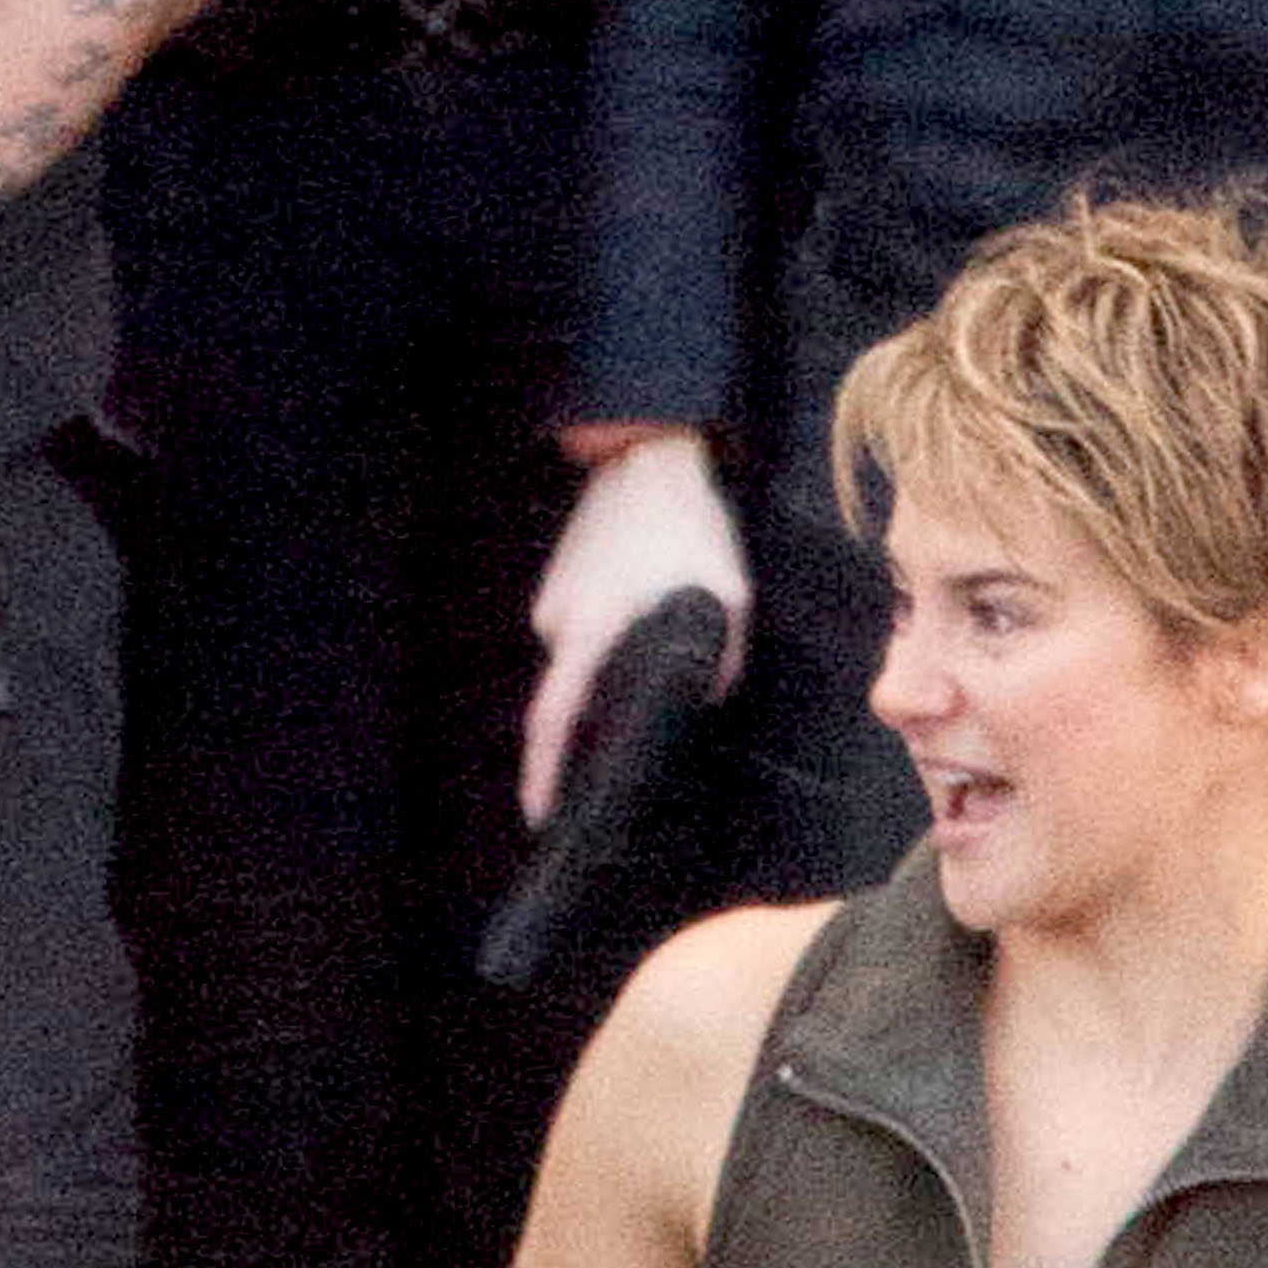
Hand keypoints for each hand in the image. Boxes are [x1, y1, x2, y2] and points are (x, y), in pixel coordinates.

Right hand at [523, 436, 750, 828]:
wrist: (650, 454)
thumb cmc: (685, 521)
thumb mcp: (728, 590)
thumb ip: (725, 653)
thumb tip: (714, 690)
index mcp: (590, 632)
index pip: (552, 721)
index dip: (542, 774)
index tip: (538, 813)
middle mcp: (560, 622)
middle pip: (575, 693)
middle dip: (603, 706)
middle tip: (642, 698)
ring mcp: (554, 600)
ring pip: (585, 658)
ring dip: (614, 659)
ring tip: (656, 621)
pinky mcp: (561, 582)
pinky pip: (584, 627)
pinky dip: (609, 631)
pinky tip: (643, 600)